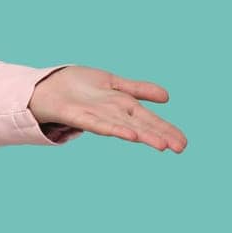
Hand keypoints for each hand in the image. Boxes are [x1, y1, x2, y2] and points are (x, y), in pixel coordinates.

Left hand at [27, 66, 186, 151]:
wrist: (47, 84)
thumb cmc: (80, 86)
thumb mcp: (114, 83)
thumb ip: (139, 90)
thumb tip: (167, 97)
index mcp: (122, 105)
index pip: (149, 118)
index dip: (166, 129)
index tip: (184, 143)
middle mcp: (111, 112)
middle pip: (139, 123)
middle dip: (160, 134)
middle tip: (180, 148)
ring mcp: (95, 114)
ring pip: (123, 125)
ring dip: (142, 135)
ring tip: (161, 145)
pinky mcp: (77, 114)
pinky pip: (97, 123)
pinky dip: (114, 128)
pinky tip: (129, 136)